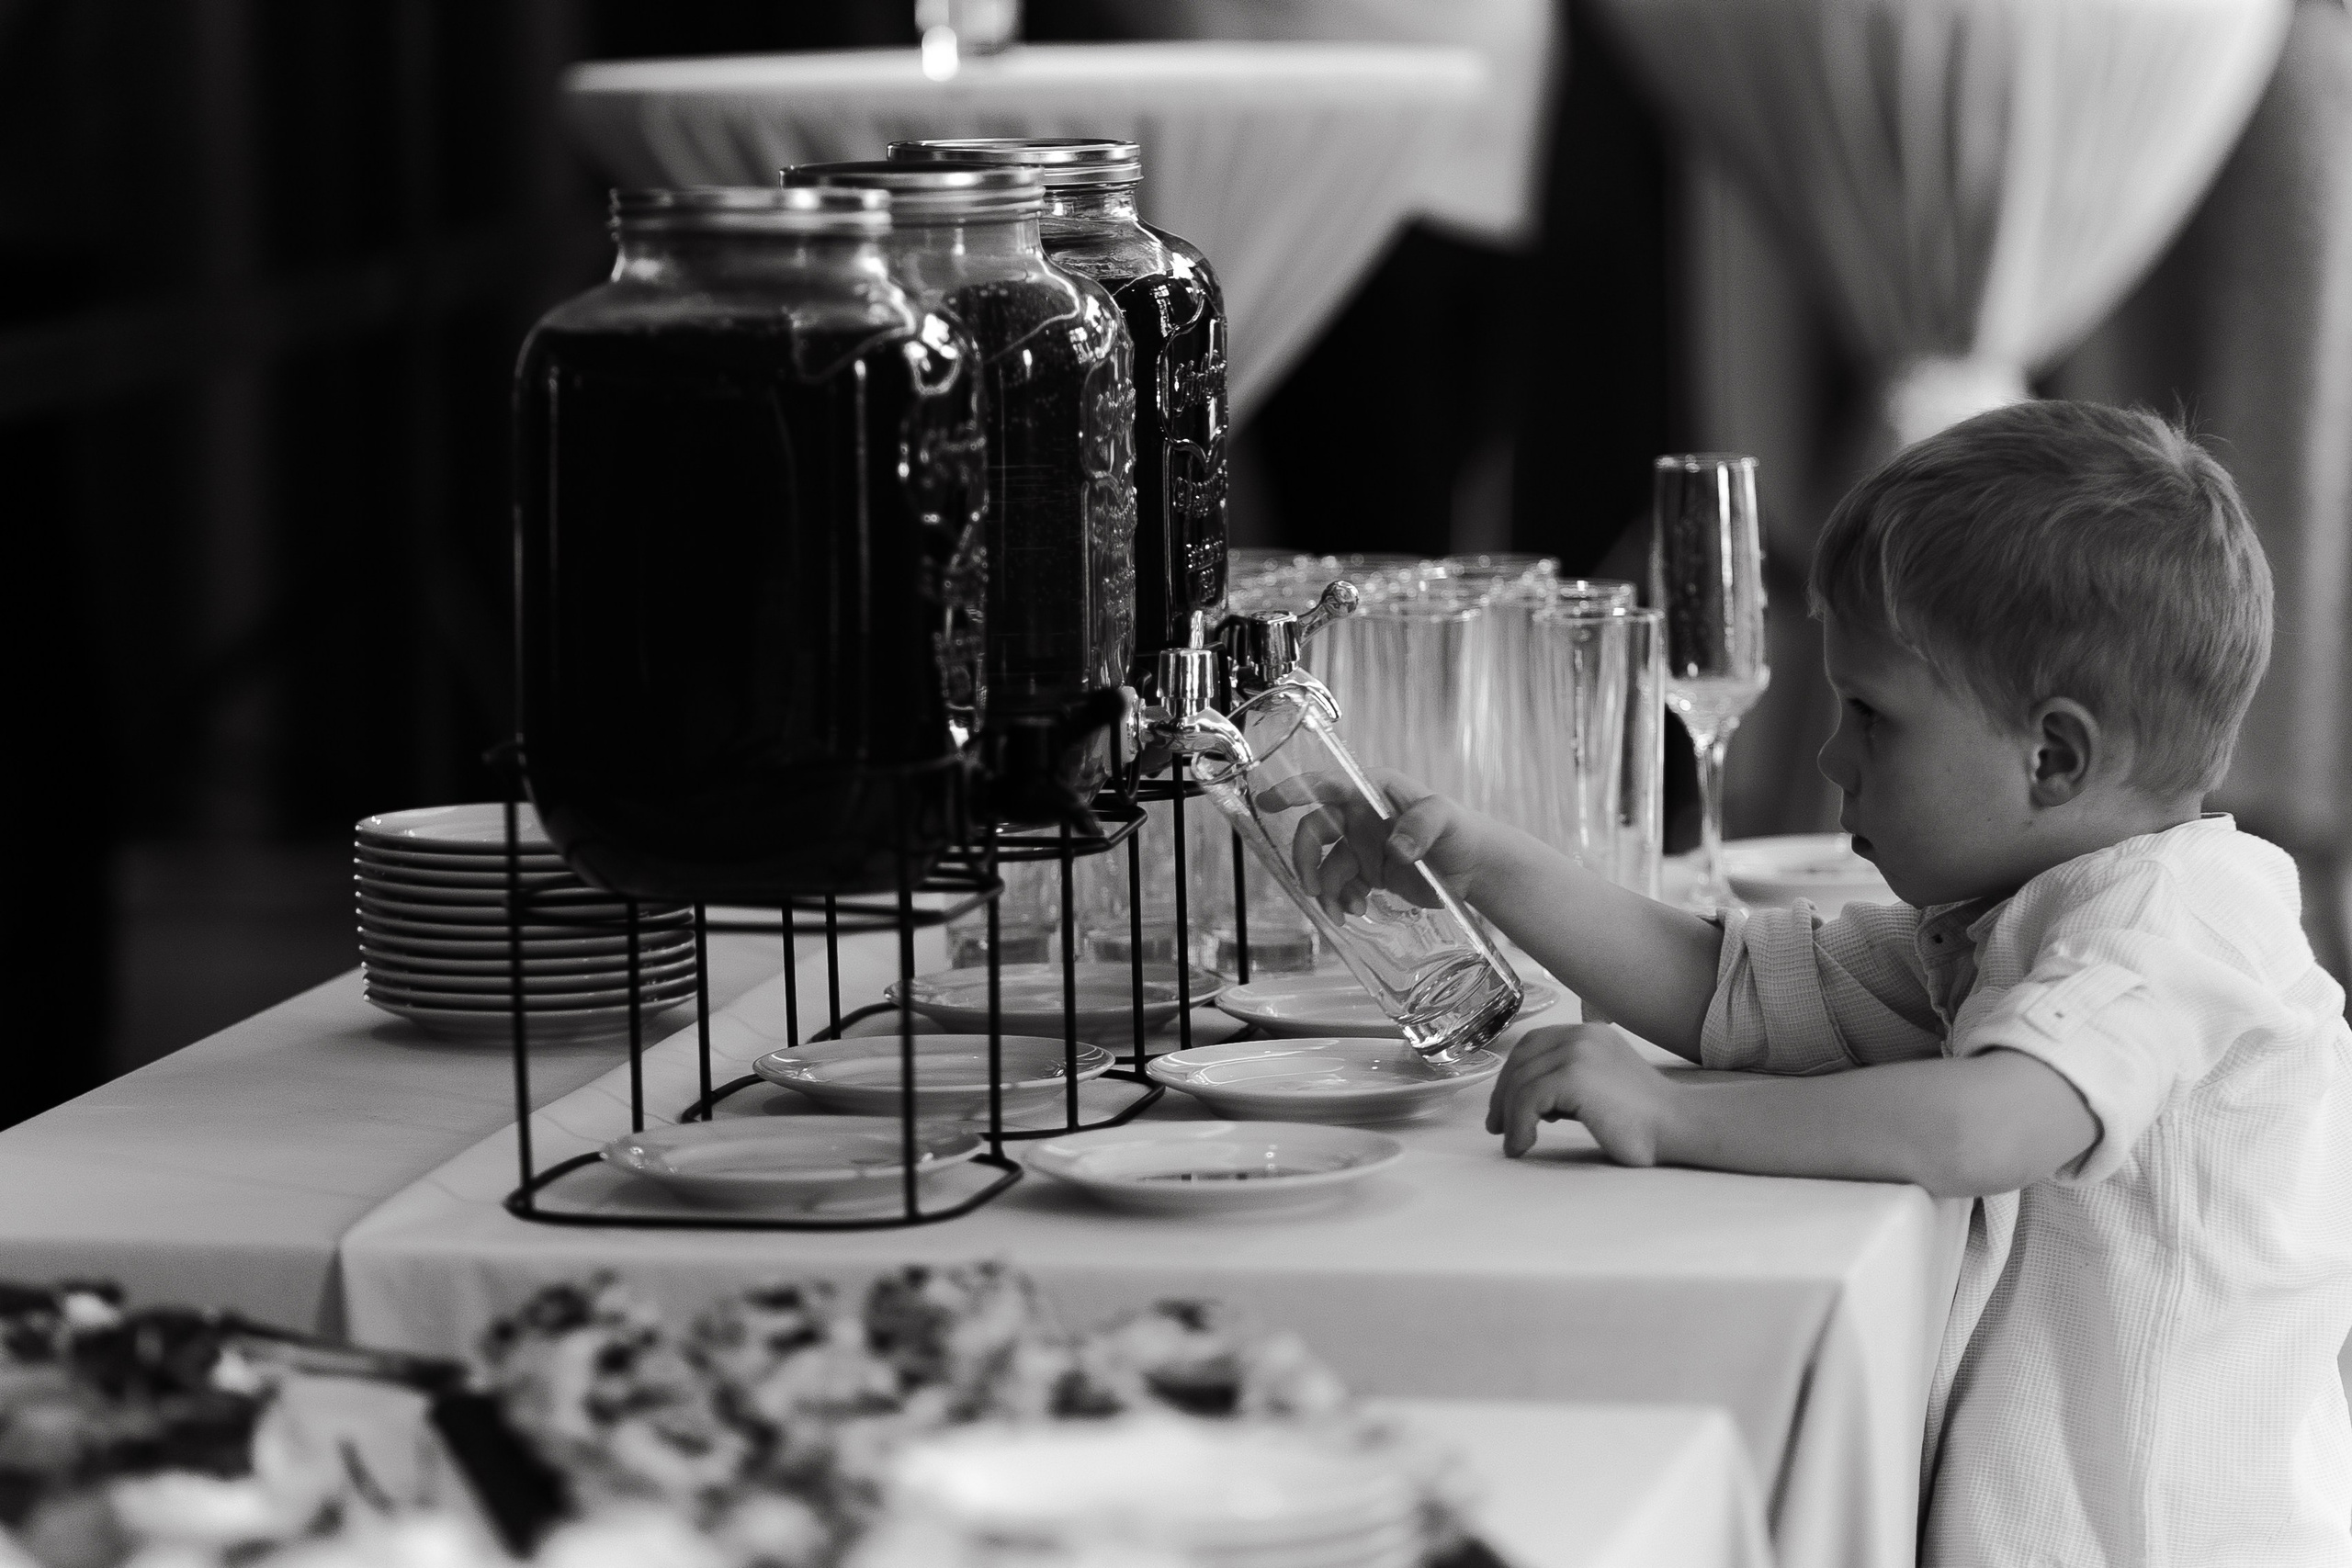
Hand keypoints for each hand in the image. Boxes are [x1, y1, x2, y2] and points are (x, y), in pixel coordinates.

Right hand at [1249, 768, 1490, 918]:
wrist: (1472, 868)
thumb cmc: (1460, 831)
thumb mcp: (1447, 819)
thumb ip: (1423, 825)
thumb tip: (1396, 848)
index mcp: (1372, 790)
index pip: (1327, 785)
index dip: (1294, 790)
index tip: (1269, 801)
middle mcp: (1358, 815)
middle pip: (1314, 831)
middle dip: (1306, 859)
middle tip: (1312, 887)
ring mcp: (1359, 846)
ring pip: (1324, 866)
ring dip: (1325, 889)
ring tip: (1347, 911)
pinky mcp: (1365, 873)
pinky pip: (1339, 887)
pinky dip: (1340, 901)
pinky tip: (1355, 911)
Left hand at [1486, 1024, 1677, 1162]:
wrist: (1678, 1126)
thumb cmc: (1644, 1119)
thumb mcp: (1600, 1085)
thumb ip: (1568, 1081)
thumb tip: (1528, 1099)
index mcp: (1588, 1034)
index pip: (1532, 1045)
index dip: (1511, 1075)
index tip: (1504, 1106)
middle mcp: (1581, 1036)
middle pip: (1521, 1060)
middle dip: (1503, 1095)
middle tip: (1498, 1127)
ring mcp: (1578, 1053)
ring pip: (1520, 1082)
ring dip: (1510, 1116)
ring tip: (1514, 1143)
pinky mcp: (1575, 1077)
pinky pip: (1528, 1099)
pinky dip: (1519, 1125)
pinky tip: (1524, 1145)